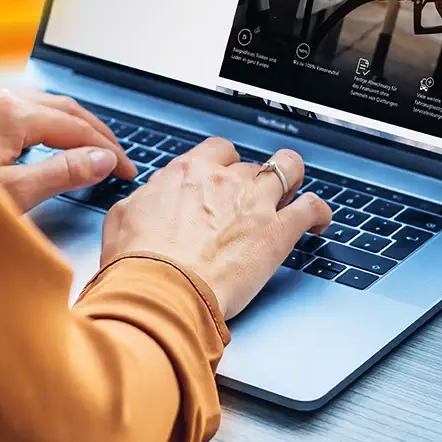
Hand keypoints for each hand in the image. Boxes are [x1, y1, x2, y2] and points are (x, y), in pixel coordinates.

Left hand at [0, 89, 135, 212]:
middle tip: (119, 156)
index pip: (76, 127)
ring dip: (70, 122)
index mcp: (10, 114)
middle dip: (95, 130)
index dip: (108, 149)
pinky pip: (18, 106)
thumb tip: (101, 160)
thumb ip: (61, 173)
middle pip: (63, 107)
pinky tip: (44, 138)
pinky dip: (44, 121)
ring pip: (40, 103)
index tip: (127, 170)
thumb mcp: (13, 194)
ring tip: (91, 145)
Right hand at [101, 140, 331, 318]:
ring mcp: (254, 202)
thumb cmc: (136, 263)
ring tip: (293, 193)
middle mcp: (223, 179)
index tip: (224, 179)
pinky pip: (311, 208)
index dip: (224, 165)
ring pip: (287, 169)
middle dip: (252, 181)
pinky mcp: (276, 232)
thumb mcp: (121, 220)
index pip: (217, 151)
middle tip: (250, 201)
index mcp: (186, 173)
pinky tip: (319, 220)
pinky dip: (319, 211)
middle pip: (250, 165)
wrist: (159, 291)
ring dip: (291, 179)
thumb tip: (148, 199)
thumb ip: (143, 202)